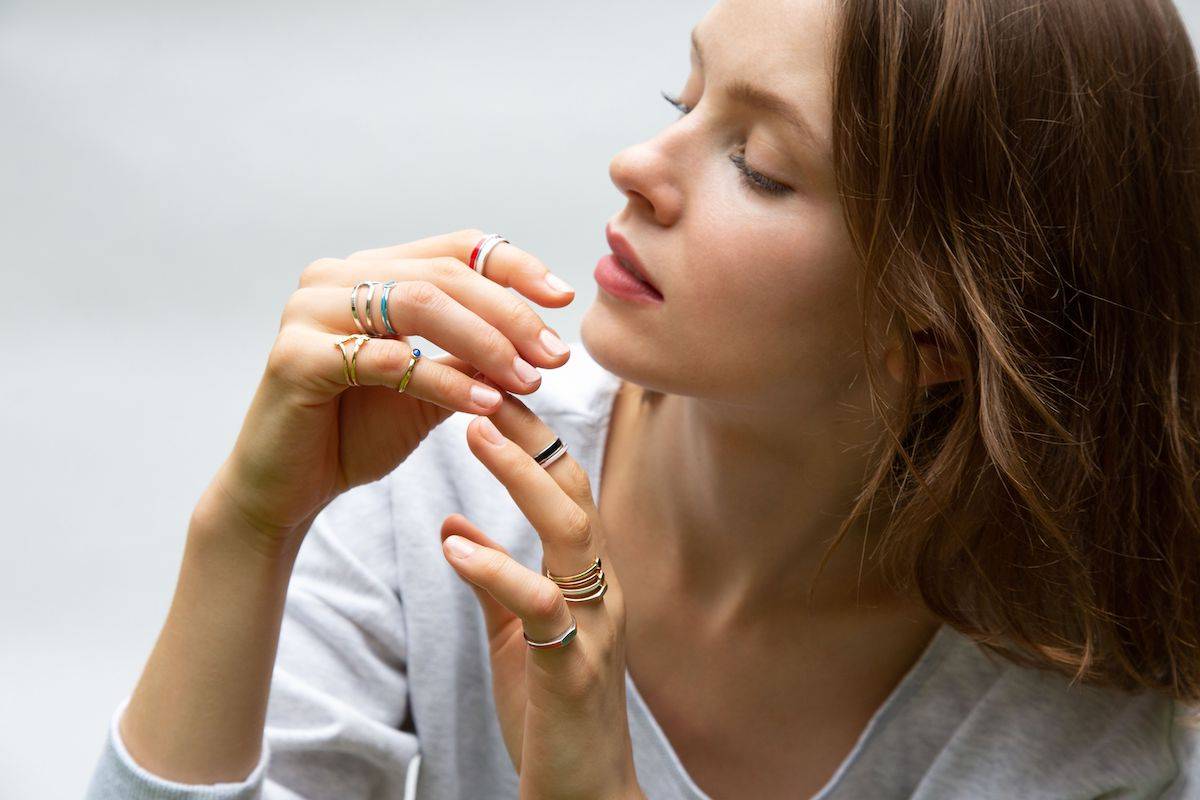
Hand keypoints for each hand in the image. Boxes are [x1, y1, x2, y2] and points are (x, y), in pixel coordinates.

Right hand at [207, 229, 574, 556]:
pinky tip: (484, 405)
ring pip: (418, 304)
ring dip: (484, 343)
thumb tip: (541, 342)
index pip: (455, 248)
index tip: (563, 299)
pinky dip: (442, 381)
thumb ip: (474, 359)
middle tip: (554, 357)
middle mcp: (335, 276)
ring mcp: (308, 310)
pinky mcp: (294, 356)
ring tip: (527, 381)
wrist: (289, 490)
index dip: (515, 267)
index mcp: (369, 271)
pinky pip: (385, 359)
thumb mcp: (432, 389)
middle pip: (444, 274)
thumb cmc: (358, 432)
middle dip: (510, 316)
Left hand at [439, 380, 643, 799]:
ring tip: (473, 432)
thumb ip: (490, 577)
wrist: (582, 793)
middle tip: (481, 380)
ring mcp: (595, 627)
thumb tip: (454, 523)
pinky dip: (498, 571)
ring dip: (521, 477)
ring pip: (570, 532)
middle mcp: (601, 589)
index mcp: (587, 575)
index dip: (530, 433)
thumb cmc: (551, 709)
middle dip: (529, 433)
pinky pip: (540, 608)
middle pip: (574, 490)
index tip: (486, 386)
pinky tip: (455, 546)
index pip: (566, 485)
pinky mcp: (574, 670)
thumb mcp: (515, 632)